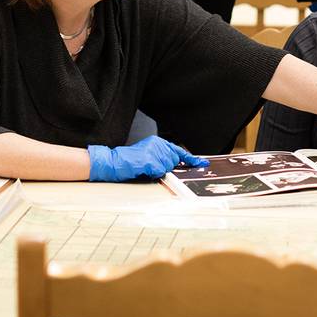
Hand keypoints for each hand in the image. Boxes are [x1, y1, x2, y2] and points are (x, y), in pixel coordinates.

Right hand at [85, 135, 208, 181]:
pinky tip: (143, 170)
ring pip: (166, 168)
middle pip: (173, 162)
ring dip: (157, 171)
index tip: (202, 163)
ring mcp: (154, 152)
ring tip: (145, 167)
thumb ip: (162, 157)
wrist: (114, 162)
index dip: (190, 158)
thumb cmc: (130, 161)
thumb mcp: (148, 155)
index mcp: (158, 142)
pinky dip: (152, 174)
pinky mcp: (149, 160)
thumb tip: (175, 165)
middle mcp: (158, 144)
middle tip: (150, 166)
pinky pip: (159, 172)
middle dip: (165, 167)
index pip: (178, 151)